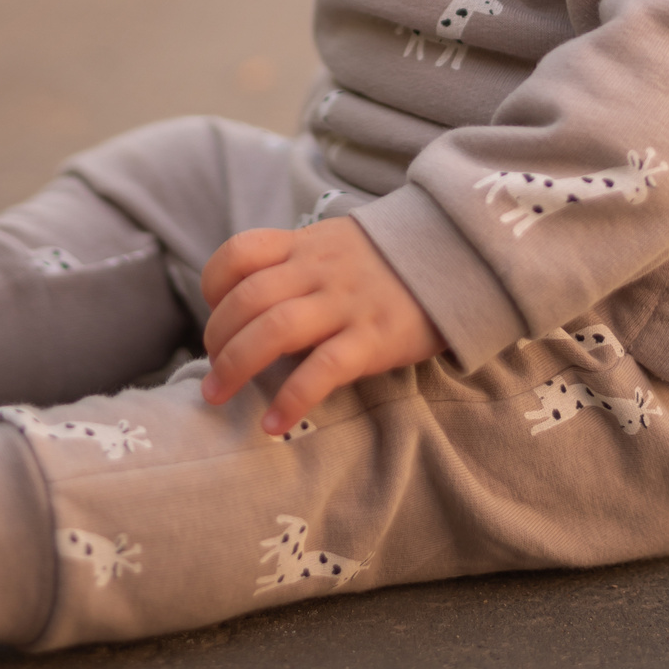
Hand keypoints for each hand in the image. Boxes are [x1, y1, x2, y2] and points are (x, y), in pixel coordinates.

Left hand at [200, 218, 444, 434]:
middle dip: (216, 339)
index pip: (240, 253)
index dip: (213, 286)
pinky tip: (272, 423)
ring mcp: (347, 303)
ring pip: (276, 330)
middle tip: (210, 372)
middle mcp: (320, 270)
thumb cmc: (385, 262)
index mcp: (306, 244)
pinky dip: (291, 399)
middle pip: (248, 299)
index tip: (214, 313)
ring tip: (217, 396)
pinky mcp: (375, 339)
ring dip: (236, 366)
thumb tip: (245, 305)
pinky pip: (323, 370)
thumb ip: (295, 265)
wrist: (457, 257)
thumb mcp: (336, 245)